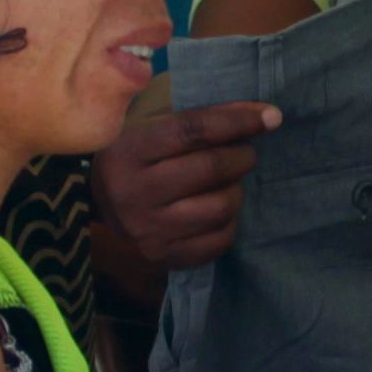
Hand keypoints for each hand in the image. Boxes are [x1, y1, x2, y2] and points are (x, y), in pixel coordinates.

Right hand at [93, 99, 276, 275]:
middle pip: (211, 169)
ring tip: (228, 182)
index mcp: (129, 149)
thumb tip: (262, 114)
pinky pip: (219, 240)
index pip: (193, 130)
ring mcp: (147, 229)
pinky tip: (218, 208)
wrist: (101, 202)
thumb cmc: (137, 151)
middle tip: (245, 152)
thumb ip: (201, 114)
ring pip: (221, 206)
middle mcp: (133, 191)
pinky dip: (230, 221)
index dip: (237, 120)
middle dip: (242, 156)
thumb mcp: (154, 122)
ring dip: (236, 189)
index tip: (270, 115)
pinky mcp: (162, 256)